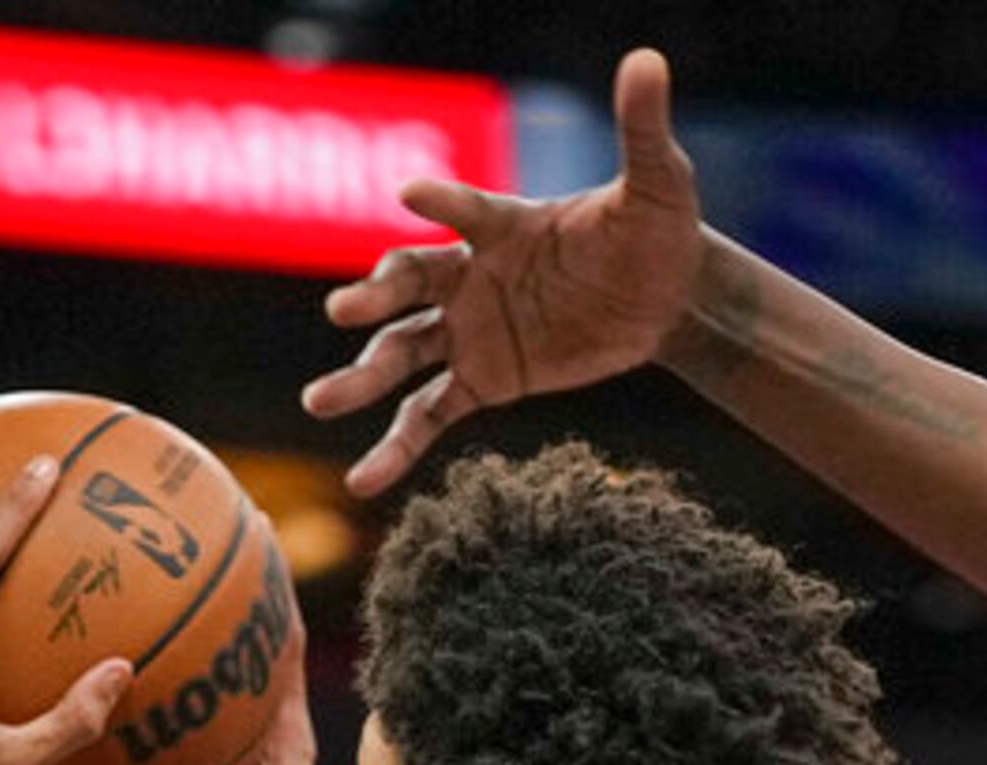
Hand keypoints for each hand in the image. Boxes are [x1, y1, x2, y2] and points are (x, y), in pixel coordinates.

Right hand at [303, 45, 704, 497]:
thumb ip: (641, 129)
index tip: (414, 196)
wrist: (667, 298)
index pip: (464, 210)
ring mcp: (471, 328)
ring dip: (361, 378)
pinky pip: (432, 415)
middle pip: (409, 281)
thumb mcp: (657, 184)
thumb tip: (647, 59)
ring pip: (403, 353)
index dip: (443, 203)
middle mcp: (472, 274)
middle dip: (375, 294)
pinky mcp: (485, 379)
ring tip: (319, 404)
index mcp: (504, 224)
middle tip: (344, 312)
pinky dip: (399, 446)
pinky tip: (365, 482)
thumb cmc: (654, 233)